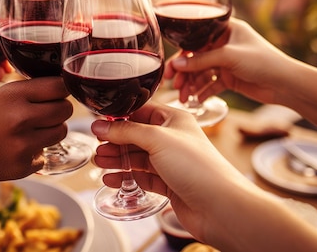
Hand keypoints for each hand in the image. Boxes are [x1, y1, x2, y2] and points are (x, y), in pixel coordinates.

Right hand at [0, 77, 72, 181]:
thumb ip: (21, 91)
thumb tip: (53, 88)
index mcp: (13, 94)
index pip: (59, 86)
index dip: (61, 88)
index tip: (58, 91)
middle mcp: (21, 118)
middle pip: (65, 110)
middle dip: (60, 109)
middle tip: (48, 112)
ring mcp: (22, 145)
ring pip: (60, 133)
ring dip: (52, 130)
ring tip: (34, 130)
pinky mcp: (20, 167)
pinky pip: (43, 156)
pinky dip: (35, 153)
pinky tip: (17, 148)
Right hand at [91, 101, 255, 243]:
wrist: (220, 206)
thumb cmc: (197, 166)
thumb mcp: (157, 139)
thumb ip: (126, 131)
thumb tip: (100, 125)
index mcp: (175, 119)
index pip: (141, 110)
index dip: (120, 116)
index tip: (99, 122)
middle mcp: (173, 138)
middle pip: (136, 135)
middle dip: (115, 140)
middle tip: (97, 146)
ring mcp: (171, 162)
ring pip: (137, 157)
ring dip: (118, 159)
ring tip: (100, 162)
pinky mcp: (169, 183)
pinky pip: (142, 177)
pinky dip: (126, 177)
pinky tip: (111, 179)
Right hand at [164, 18, 294, 104]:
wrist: (286, 84)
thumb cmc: (263, 61)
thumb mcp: (229, 57)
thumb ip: (200, 62)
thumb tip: (176, 66)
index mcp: (225, 29)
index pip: (195, 40)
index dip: (181, 54)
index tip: (170, 68)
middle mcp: (224, 44)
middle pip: (196, 58)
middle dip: (184, 72)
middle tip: (173, 85)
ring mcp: (226, 61)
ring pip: (202, 73)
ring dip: (191, 84)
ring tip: (184, 98)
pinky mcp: (230, 77)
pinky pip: (210, 84)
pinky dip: (202, 92)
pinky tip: (195, 100)